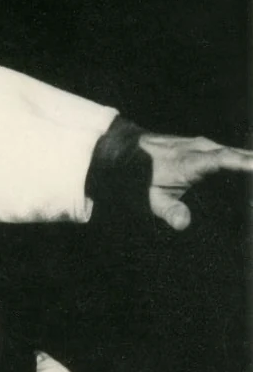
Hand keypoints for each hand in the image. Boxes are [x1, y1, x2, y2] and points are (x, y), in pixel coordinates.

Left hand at [138, 133, 252, 229]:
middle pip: (241, 155)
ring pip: (242, 153)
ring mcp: (211, 147)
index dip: (244, 162)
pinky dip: (250, 162)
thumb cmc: (143, 178)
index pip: (223, 159)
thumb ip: (168, 210)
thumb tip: (183, 224)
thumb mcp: (151, 198)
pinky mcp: (214, 150)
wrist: (132, 151)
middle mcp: (204, 149)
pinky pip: (237, 156)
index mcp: (190, 160)